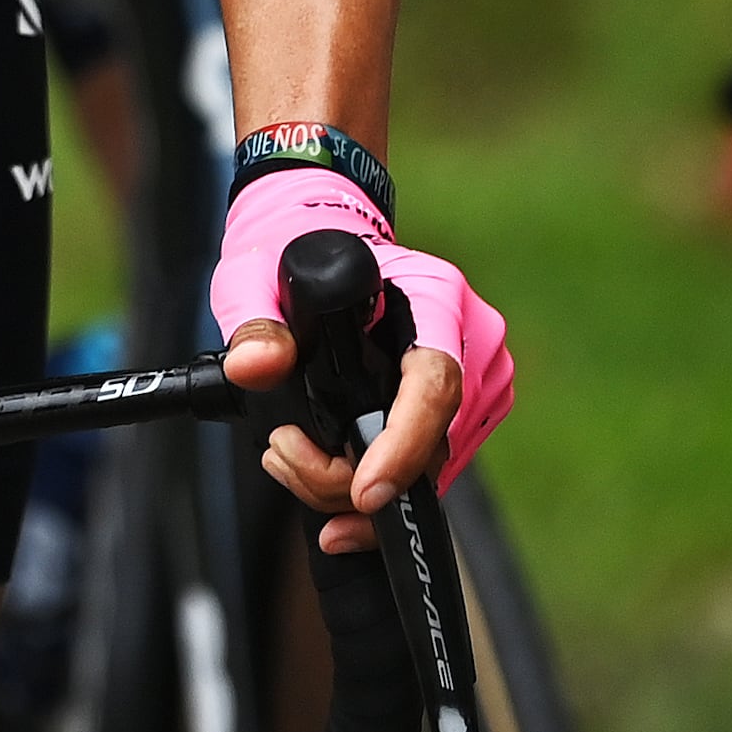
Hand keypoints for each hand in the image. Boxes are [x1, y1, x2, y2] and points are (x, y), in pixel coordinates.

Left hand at [213, 166, 505, 546]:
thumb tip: (253, 366)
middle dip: (349, 475)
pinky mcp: (466, 412)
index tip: (364, 490)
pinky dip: (374, 480)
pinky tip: (321, 470)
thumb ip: (254, 322)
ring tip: (288, 453)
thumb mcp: (256, 277)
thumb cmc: (297, 250)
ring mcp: (477, 381)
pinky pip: (426, 466)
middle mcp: (471, 341)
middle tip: (283, 454)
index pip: (435, 384)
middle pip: (429, 444)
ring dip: (351, 482)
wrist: (320, 241)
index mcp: (436, 296)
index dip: (402, 446)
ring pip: (428, 469)